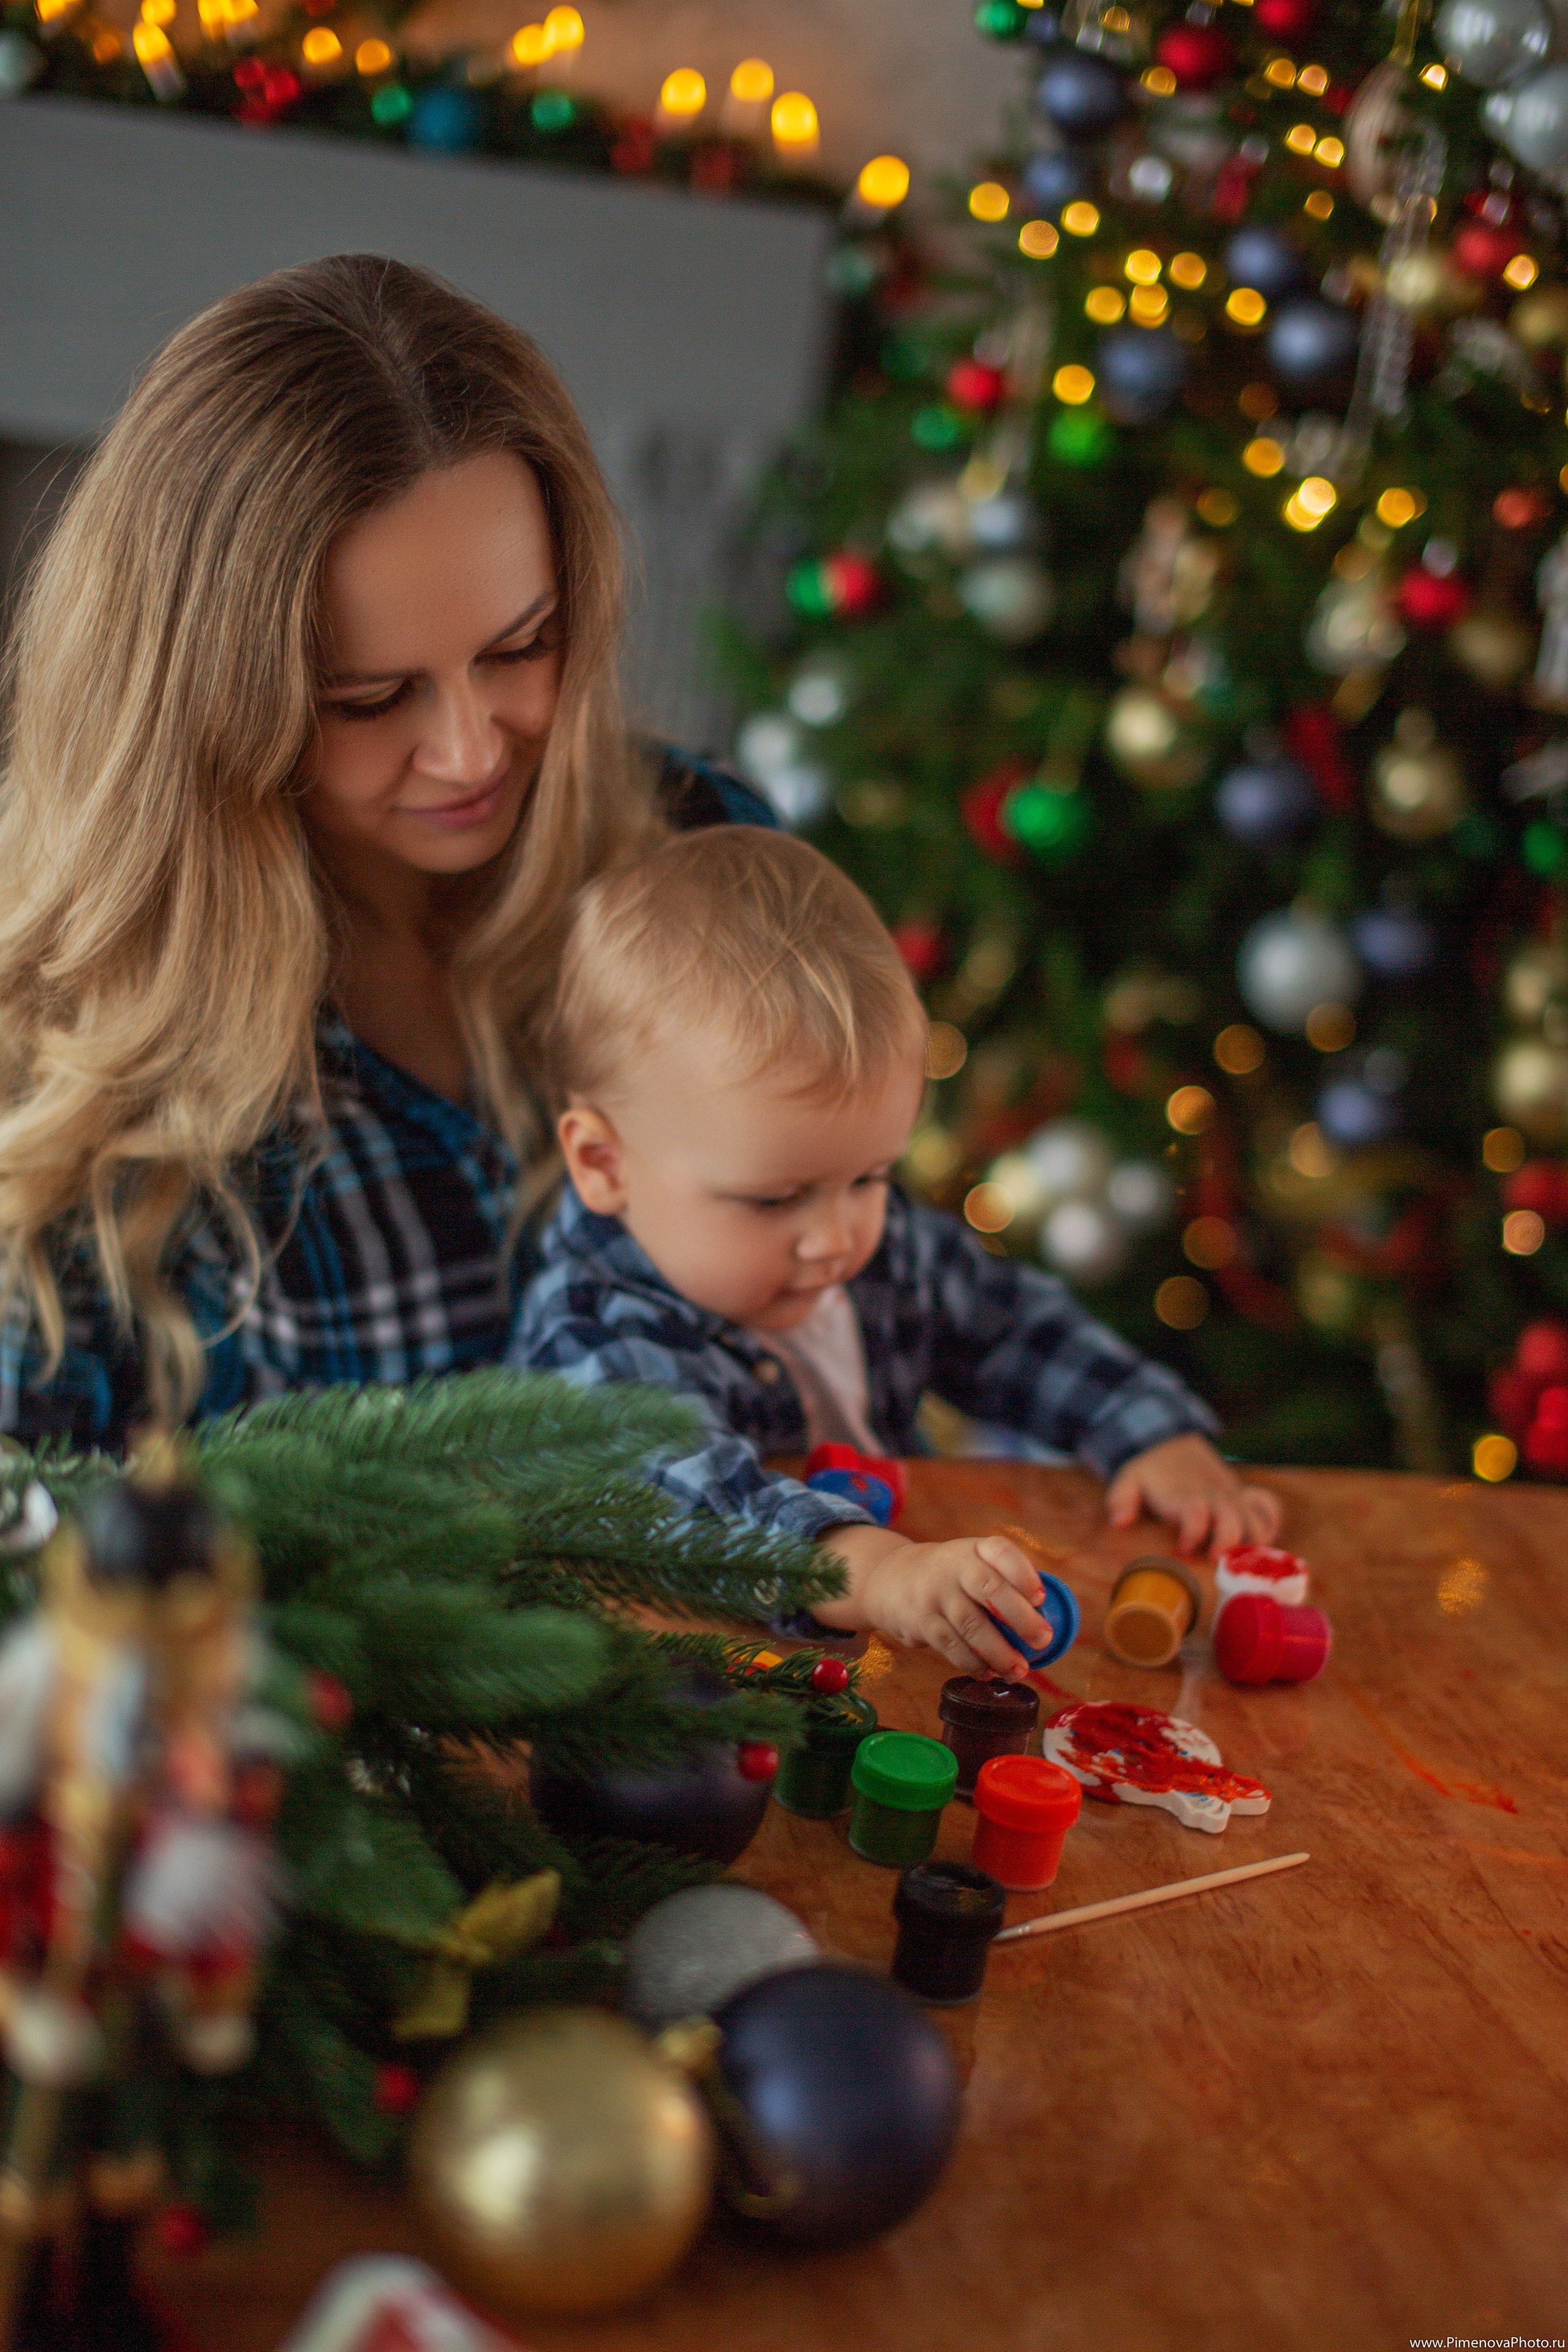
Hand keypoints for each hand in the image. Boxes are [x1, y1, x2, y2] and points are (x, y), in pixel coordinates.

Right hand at [814, 1524, 1048, 1678]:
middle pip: (990, 1588)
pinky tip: (988, 1673)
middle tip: (1043, 1641)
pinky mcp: (922, 1622)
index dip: (1023, 1574)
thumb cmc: (954, 1577)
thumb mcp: (974, 1562)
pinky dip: (973, 1664)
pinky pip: (951, 1647)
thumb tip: (1046, 1624)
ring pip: (971, 1625)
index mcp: (975, 1548)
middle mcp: (955, 1566)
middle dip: (1020, 1617)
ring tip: (1019, 1670)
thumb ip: (1005, 1582)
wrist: (894, 1579)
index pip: (1001, 1552)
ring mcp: (936, 1594)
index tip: (1041, 1598)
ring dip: (999, 1652)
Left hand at [1104, 1433, 1280, 1556]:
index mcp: (1184, 1494)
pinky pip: (1268, 1505)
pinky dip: (1271, 1521)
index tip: (1184, 1546)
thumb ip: (1121, 1499)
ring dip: (1253, 1541)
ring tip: (1244, 1560)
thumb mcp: (1127, 1479)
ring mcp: (1231, 1495)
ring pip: (1255, 1518)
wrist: (1171, 1440)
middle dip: (1229, 1542)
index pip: (1194, 1510)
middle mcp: (1213, 1495)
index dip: (1193, 1530)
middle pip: (1233, 1518)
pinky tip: (1264, 1539)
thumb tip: (1119, 1522)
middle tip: (1217, 1560)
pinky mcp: (1242, 1495)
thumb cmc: (1150, 1469)